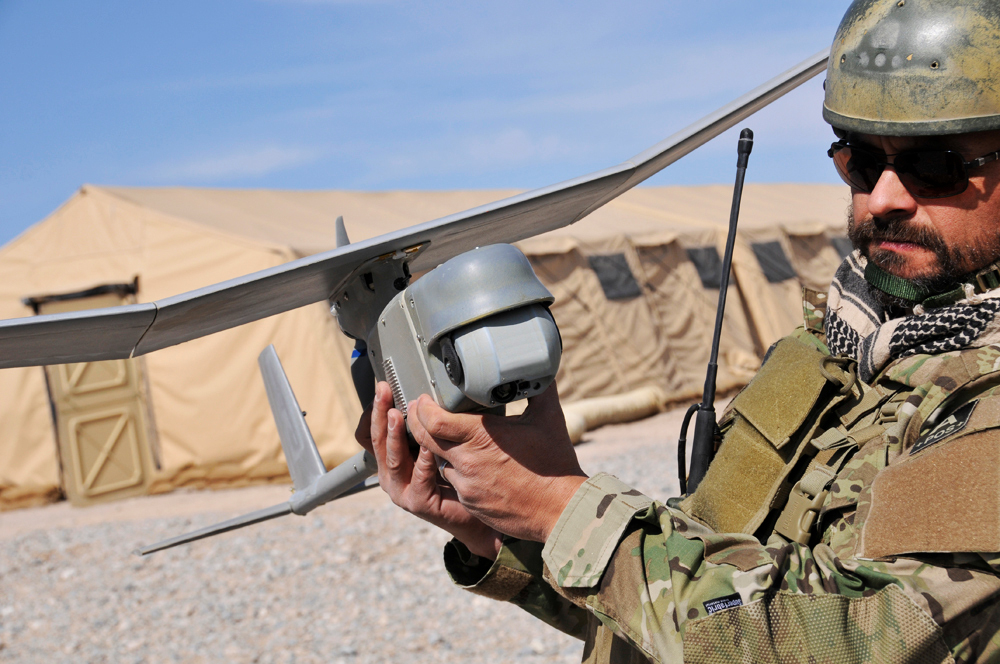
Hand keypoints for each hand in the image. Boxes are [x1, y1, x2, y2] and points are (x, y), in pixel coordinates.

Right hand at [355, 383, 501, 559]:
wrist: (472, 516)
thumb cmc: (454, 479)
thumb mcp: (434, 448)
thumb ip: (427, 429)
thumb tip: (429, 395)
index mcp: (392, 461)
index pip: (377, 431)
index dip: (377, 409)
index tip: (383, 386)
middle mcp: (391, 476)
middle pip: (379, 440)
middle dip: (381, 413)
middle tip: (384, 391)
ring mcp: (401, 491)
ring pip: (393, 459)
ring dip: (394, 436)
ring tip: (396, 414)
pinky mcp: (417, 503)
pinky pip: (419, 478)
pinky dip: (423, 461)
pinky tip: (429, 446)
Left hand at [408, 383, 587, 543]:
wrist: (560, 510)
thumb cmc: (554, 465)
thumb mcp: (548, 419)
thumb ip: (539, 390)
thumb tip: (542, 369)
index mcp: (481, 437)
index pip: (434, 420)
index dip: (423, 407)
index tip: (424, 398)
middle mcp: (467, 461)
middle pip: (425, 439)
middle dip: (417, 422)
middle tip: (420, 410)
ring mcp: (466, 484)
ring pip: (438, 461)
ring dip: (437, 447)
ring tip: (446, 435)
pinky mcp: (470, 502)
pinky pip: (453, 481)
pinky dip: (455, 469)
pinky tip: (468, 462)